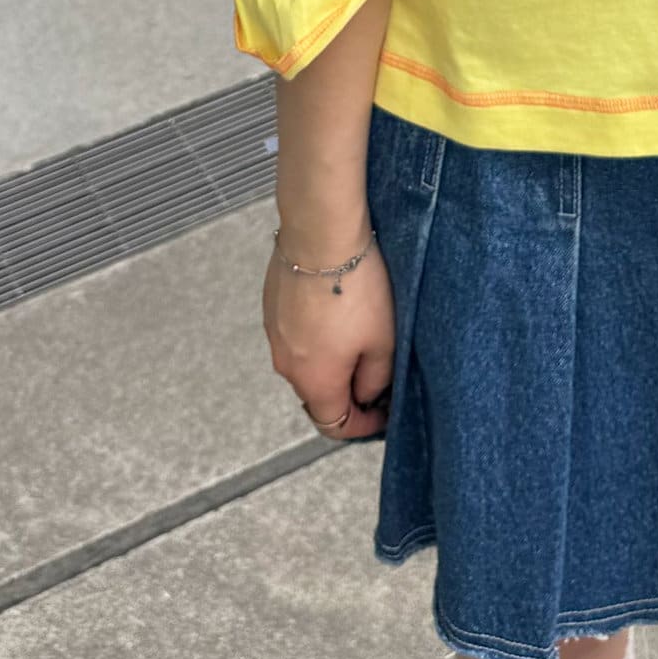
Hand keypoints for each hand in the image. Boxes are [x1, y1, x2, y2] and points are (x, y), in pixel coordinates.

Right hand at [261, 213, 394, 440]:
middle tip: (380, 375)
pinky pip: (297, 334)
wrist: (321, 233)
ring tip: (363, 337)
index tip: (384, 413)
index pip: (333, 424)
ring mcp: (275, 335)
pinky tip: (341, 312)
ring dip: (333, 361)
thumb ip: (376, 379)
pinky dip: (318, 336)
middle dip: (349, 392)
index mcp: (314, 381)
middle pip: (319, 394)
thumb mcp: (384, 341)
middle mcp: (286, 364)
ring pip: (307, 362)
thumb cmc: (357, 286)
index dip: (363, 425)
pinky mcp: (273, 308)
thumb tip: (367, 394)